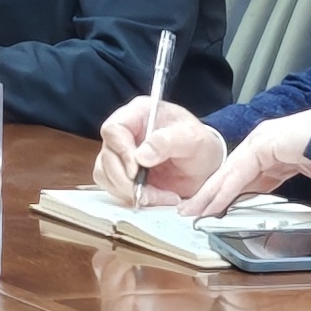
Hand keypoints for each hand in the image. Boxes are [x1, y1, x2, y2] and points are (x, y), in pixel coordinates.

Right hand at [93, 98, 222, 205]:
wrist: (205, 165)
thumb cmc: (200, 145)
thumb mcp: (192, 139)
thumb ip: (167, 142)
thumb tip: (140, 155)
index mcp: (139, 113)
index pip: (113, 128)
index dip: (121, 151)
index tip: (137, 170)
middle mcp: (125, 131)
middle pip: (107, 155)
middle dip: (125, 179)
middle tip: (148, 192)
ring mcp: (121, 152)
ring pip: (104, 173)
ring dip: (127, 191)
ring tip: (156, 196)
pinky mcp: (123, 173)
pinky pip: (112, 187)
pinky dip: (129, 197)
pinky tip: (153, 197)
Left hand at [187, 103, 310, 219]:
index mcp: (278, 152)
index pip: (246, 178)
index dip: (230, 195)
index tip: (216, 212)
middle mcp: (265, 145)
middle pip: (231, 175)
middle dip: (211, 195)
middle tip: (192, 214)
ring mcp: (262, 141)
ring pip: (229, 173)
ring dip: (210, 194)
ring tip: (192, 212)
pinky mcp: (263, 144)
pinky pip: (239, 172)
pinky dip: (224, 190)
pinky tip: (211, 205)